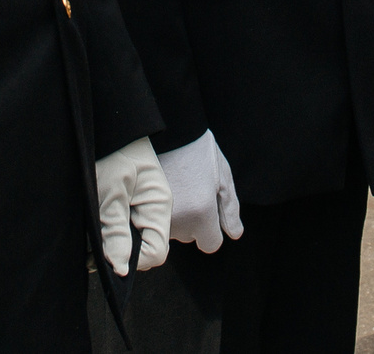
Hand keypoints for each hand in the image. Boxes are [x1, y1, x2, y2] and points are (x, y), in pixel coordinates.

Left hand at [93, 136, 171, 275]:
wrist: (106, 122)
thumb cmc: (110, 150)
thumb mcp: (110, 191)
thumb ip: (116, 231)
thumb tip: (121, 270)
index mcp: (159, 206)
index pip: (155, 253)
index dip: (131, 261)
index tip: (105, 256)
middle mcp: (154, 210)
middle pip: (143, 250)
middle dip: (118, 253)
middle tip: (93, 244)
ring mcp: (142, 207)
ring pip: (130, 241)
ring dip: (110, 243)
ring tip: (90, 234)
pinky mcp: (128, 204)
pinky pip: (122, 229)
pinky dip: (107, 233)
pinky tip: (93, 227)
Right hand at [156, 130, 244, 253]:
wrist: (165, 129)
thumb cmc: (198, 149)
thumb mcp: (222, 175)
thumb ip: (230, 208)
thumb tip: (234, 234)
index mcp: (202, 213)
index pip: (210, 244)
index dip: (211, 229)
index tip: (207, 210)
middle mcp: (178, 221)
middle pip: (189, 237)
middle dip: (192, 220)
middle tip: (189, 189)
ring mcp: (156, 216)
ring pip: (171, 230)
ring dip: (174, 216)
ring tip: (175, 186)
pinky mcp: (140, 208)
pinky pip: (154, 222)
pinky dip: (157, 211)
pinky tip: (161, 189)